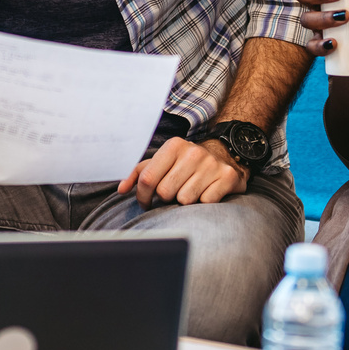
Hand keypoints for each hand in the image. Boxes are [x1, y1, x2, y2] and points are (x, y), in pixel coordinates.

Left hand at [117, 137, 243, 206]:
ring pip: (185, 199)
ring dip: (185, 201)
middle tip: (173, 192)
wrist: (224, 156)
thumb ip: (139, 174)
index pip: (148, 179)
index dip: (142, 196)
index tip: (146, 202)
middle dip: (166, 197)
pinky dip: (204, 202)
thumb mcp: (162, 162)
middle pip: (165, 192)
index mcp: (173, 146)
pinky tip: (206, 191)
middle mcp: (193, 152)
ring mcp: (211, 164)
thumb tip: (121, 189)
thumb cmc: (185, 163)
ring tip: (191, 190)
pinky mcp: (227, 177)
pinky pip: (206, 202)